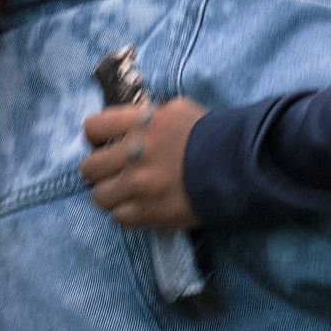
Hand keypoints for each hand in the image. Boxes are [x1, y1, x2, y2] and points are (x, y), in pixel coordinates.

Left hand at [79, 97, 206, 228]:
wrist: (242, 166)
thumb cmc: (217, 136)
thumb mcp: (181, 112)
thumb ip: (152, 117)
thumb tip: (137, 123)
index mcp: (141, 123)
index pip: (93, 128)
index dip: (97, 139)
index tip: (108, 146)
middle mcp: (133, 153)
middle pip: (89, 167)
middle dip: (102, 172)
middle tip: (120, 175)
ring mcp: (137, 185)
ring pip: (100, 197)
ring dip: (115, 196)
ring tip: (134, 196)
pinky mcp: (146, 212)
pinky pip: (119, 218)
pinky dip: (131, 215)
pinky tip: (147, 208)